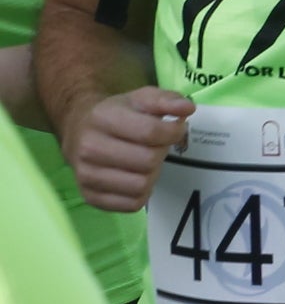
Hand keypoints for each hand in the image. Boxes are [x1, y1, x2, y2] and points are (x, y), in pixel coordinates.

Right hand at [64, 85, 191, 212]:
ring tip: (144, 163)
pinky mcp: (89, 197)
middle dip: (160, 153)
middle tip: (155, 147)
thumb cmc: (116, 114)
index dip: (173, 132)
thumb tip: (187, 108)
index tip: (175, 129)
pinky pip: (131, 205)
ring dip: (151, 175)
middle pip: (148, 161)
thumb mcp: (141, 99)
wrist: (78, 129)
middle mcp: (89, 148)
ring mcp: (86, 175)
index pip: (151, 132)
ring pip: (141, 185)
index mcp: (102, 118)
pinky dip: (141, 194)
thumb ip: (166, 100)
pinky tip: (134, 177)